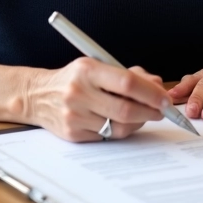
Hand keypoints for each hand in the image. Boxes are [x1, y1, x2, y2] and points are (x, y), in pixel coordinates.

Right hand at [24, 59, 167, 141]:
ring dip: (138, 122)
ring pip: (119, 127)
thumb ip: (129, 74)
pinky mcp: (73, 134)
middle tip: (162, 111)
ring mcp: (74, 116)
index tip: (165, 99)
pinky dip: (120, 130)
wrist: (37, 95)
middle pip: (125, 109)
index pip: (127, 83)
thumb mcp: (98, 65)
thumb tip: (157, 85)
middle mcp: (79, 93)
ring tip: (143, 114)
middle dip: (150, 111)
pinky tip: (122, 121)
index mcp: (87, 70)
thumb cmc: (74, 78)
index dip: (151, 93)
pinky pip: (107, 136)